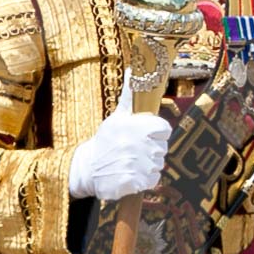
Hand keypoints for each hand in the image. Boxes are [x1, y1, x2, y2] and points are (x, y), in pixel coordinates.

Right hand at [68, 70, 172, 201]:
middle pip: (163, 148)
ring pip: (159, 165)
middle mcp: (139, 145)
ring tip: (131, 162)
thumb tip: (133, 70)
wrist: (88, 168)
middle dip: (151, 149)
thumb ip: (129, 96)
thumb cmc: (106, 141)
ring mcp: (138, 165)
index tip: (144, 135)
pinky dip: (145, 179)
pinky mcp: (136, 182)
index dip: (156, 132)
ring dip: (148, 165)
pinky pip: (153, 180)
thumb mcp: (117, 117)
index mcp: (137, 126)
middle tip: (133, 150)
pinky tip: (131, 174)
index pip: (164, 129)